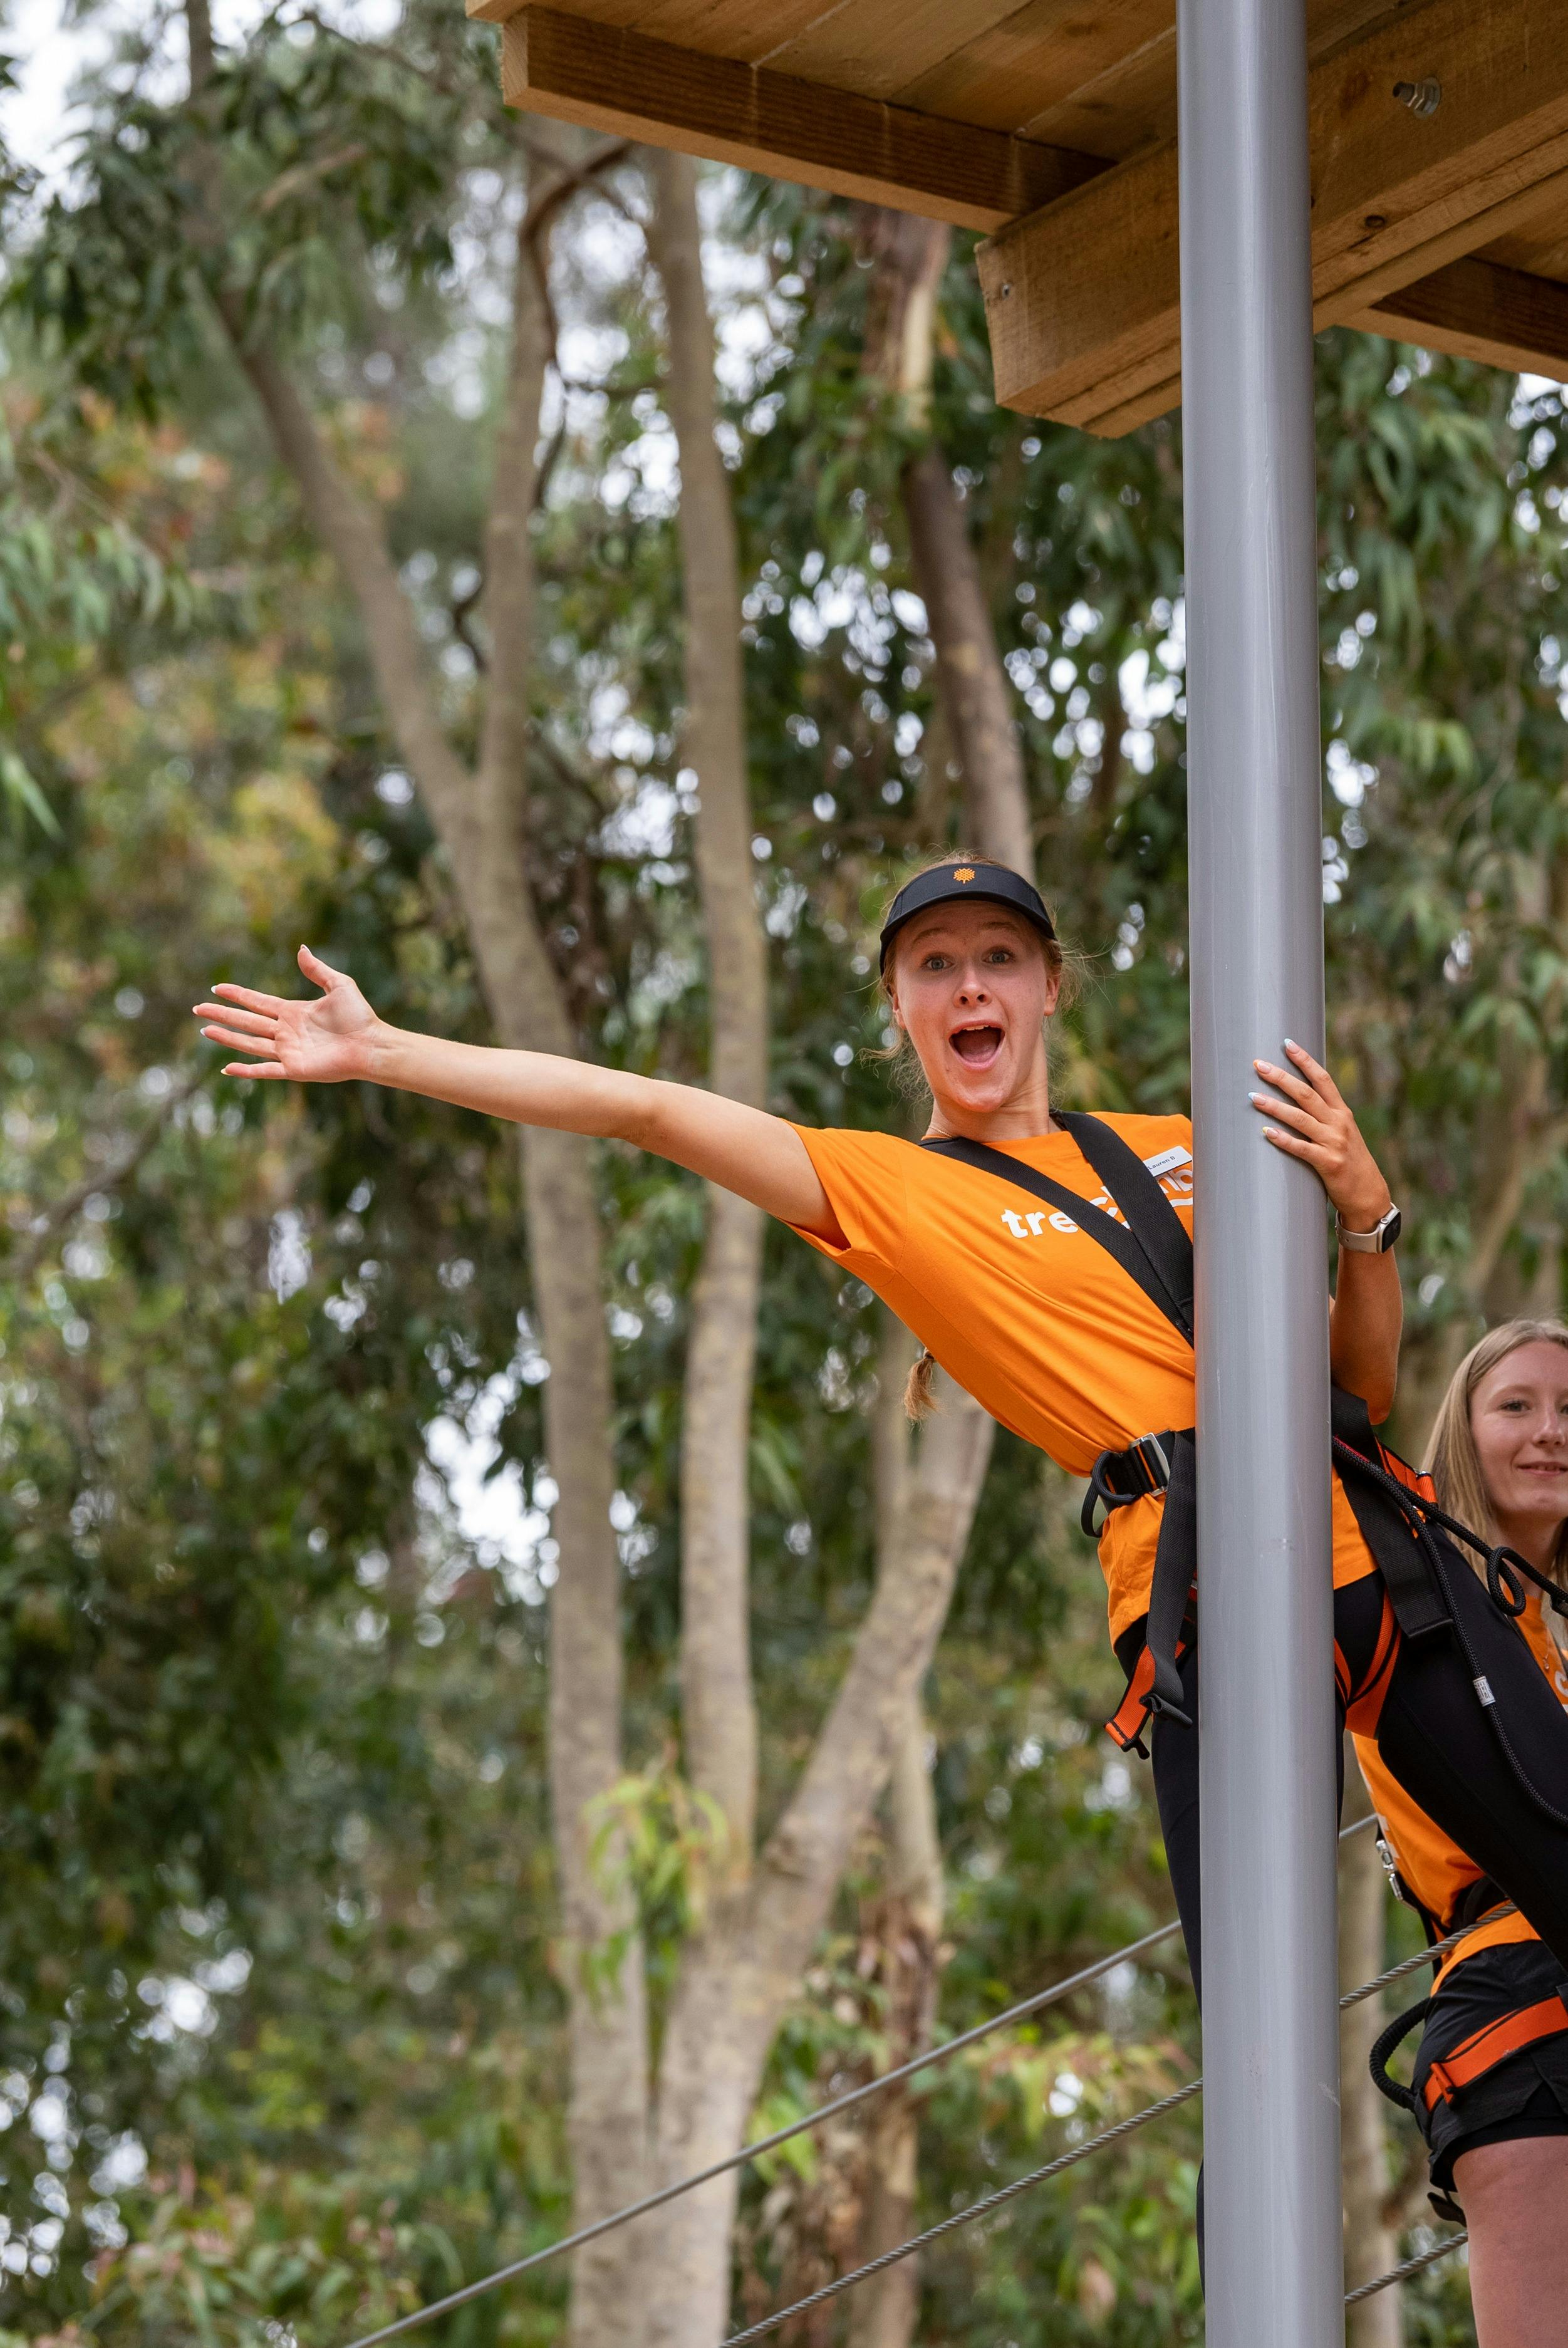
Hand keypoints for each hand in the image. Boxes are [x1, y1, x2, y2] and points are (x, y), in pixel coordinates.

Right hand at [193, 946, 382, 1083]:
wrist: (372, 1044)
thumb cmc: (359, 1016)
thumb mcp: (339, 985)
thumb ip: (317, 969)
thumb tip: (301, 948)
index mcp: (293, 1011)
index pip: (257, 1002)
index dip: (237, 995)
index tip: (216, 988)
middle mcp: (286, 1031)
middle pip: (246, 1021)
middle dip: (222, 1014)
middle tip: (198, 1009)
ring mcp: (288, 1051)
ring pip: (249, 1043)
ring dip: (227, 1037)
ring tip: (205, 1030)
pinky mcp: (293, 1069)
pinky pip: (264, 1070)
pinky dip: (246, 1070)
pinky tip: (226, 1067)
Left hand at [1249, 1040, 1391, 1227]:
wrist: (1369, 1194)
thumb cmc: (1350, 1161)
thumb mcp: (1343, 1132)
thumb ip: (1325, 1116)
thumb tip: (1299, 1097)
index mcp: (1342, 1112)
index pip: (1322, 1079)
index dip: (1304, 1060)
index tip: (1287, 1043)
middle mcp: (1339, 1123)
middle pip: (1306, 1094)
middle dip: (1281, 1077)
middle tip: (1258, 1064)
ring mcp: (1334, 1143)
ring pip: (1300, 1118)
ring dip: (1275, 1106)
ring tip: (1253, 1096)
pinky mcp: (1328, 1163)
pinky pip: (1301, 1148)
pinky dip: (1283, 1139)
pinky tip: (1266, 1132)